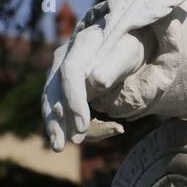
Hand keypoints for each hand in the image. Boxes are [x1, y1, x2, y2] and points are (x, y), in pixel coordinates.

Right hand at [41, 5, 178, 149]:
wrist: (130, 39)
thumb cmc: (133, 45)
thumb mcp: (130, 51)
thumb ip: (115, 65)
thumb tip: (96, 83)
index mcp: (83, 43)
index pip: (71, 73)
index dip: (75, 102)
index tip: (82, 127)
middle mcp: (66, 56)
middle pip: (54, 90)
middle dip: (59, 120)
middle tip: (62, 145)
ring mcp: (61, 70)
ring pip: (51, 100)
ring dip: (54, 124)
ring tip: (58, 146)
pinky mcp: (63, 83)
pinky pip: (59, 104)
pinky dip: (64, 121)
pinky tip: (75, 135)